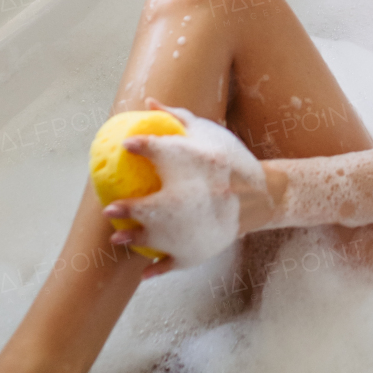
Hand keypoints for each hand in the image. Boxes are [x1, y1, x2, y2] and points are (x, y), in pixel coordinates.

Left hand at [102, 102, 272, 272]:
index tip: (126, 146)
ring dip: (131, 240)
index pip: (157, 149)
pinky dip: (156, 269)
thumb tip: (147, 102)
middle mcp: (190, 196)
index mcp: (193, 163)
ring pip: (153, 239)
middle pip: (147, 207)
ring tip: (118, 239)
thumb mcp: (208, 133)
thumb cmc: (230, 161)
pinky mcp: (198, 249)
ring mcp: (193, 227)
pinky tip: (144, 270)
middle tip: (110, 210)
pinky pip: (171, 263)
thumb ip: (176, 117)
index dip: (139, 146)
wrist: (262, 196)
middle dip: (125, 211)